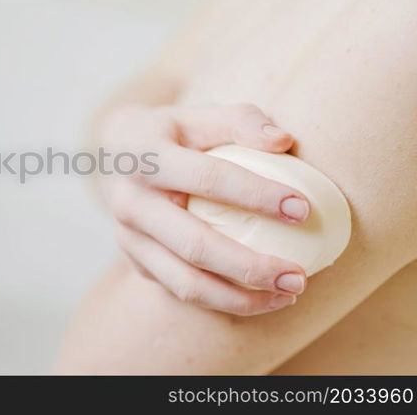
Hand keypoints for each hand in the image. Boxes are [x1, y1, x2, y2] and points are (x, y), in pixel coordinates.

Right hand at [98, 103, 310, 315]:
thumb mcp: (198, 115)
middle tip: (299, 277)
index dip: (256, 195)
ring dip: (240, 298)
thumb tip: (283, 142)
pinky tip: (261, 298)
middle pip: (195, 246)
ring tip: (288, 297)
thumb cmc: (172, 133)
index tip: (303, 210)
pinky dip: (224, 302)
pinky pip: (181, 291)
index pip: (206, 178)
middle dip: (251, 267)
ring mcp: (129, 238)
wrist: (113, 155)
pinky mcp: (135, 262)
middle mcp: (131, 203)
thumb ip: (240, 120)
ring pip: (186, 283)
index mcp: (147, 158)